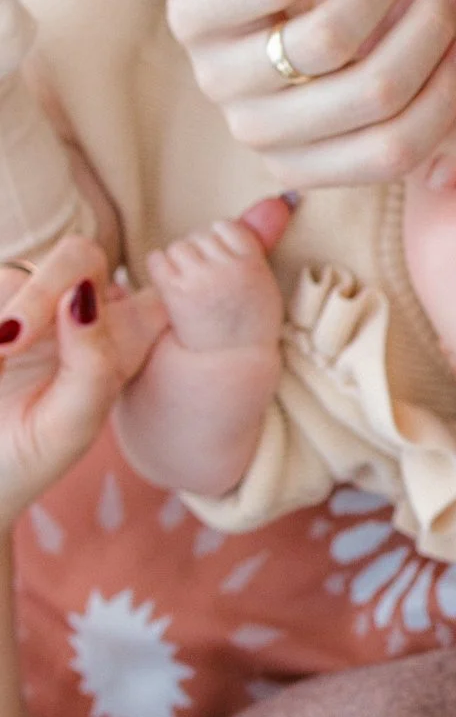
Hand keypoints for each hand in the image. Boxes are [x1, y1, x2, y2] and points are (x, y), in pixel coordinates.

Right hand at [0, 238, 166, 521]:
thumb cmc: (24, 458)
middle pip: (80, 257)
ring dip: (14, 309)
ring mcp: (24, 309)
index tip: (171, 276)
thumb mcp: (70, 425)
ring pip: (24, 273)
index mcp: (117, 343)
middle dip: (44, 287)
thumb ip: (92, 365)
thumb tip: (81, 296)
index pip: (159, 294)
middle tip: (12, 340)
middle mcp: (74, 317)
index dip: (178, 274)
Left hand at [167, 0, 455, 188]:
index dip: (447, 98)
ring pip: (328, 40)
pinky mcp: (186, 16)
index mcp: (301, 164)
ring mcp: (214, 77)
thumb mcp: (376, 76)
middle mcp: (254, 132)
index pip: (394, 150)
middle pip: (373, 93)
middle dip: (429, 32)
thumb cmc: (326, 29)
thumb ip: (433, 111)